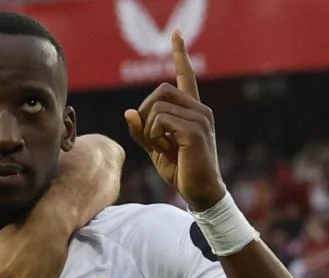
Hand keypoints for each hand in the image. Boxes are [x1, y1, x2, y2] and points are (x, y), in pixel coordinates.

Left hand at [123, 30, 225, 211]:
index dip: (179, 53)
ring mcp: (199, 118)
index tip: (176, 33)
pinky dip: (154, 136)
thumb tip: (128, 112)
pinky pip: (159, 121)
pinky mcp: (195, 130)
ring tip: (162, 147)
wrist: (200, 192)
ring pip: (156, 107)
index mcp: (192, 110)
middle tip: (151, 137)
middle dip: (145, 113)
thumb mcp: (155, 148)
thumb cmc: (180, 170)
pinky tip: (166, 149)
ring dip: (149, 130)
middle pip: (160, 91)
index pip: (185, 75)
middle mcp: (199, 109)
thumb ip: (142, 131)